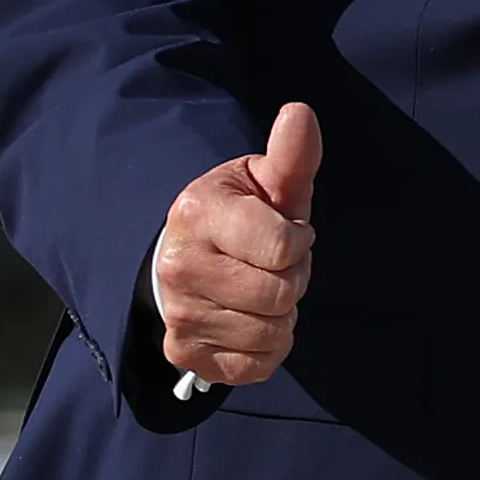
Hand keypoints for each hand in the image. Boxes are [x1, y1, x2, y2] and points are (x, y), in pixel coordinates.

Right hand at [156, 102, 319, 391]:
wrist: (189, 253)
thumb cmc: (242, 214)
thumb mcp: (265, 180)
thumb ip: (291, 154)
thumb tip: (300, 112)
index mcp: (199, 214)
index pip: (283, 249)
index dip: (300, 242)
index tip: (288, 232)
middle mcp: (179, 267)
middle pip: (280, 296)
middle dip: (293, 279)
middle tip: (275, 264)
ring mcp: (179, 314)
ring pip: (272, 333)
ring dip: (283, 315)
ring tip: (261, 287)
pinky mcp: (184, 353)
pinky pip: (256, 367)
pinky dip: (268, 349)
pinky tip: (252, 320)